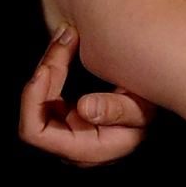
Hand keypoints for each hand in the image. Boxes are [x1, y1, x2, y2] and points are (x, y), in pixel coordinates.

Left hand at [18, 24, 157, 164]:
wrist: (153, 105)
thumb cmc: (149, 109)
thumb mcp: (142, 108)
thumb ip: (117, 109)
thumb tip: (83, 109)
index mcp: (86, 150)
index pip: (37, 133)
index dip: (32, 101)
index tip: (45, 68)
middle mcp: (70, 147)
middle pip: (33, 112)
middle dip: (46, 71)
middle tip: (63, 38)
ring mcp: (66, 133)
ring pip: (38, 99)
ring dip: (50, 64)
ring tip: (66, 36)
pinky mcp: (65, 118)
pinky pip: (46, 92)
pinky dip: (54, 66)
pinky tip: (66, 45)